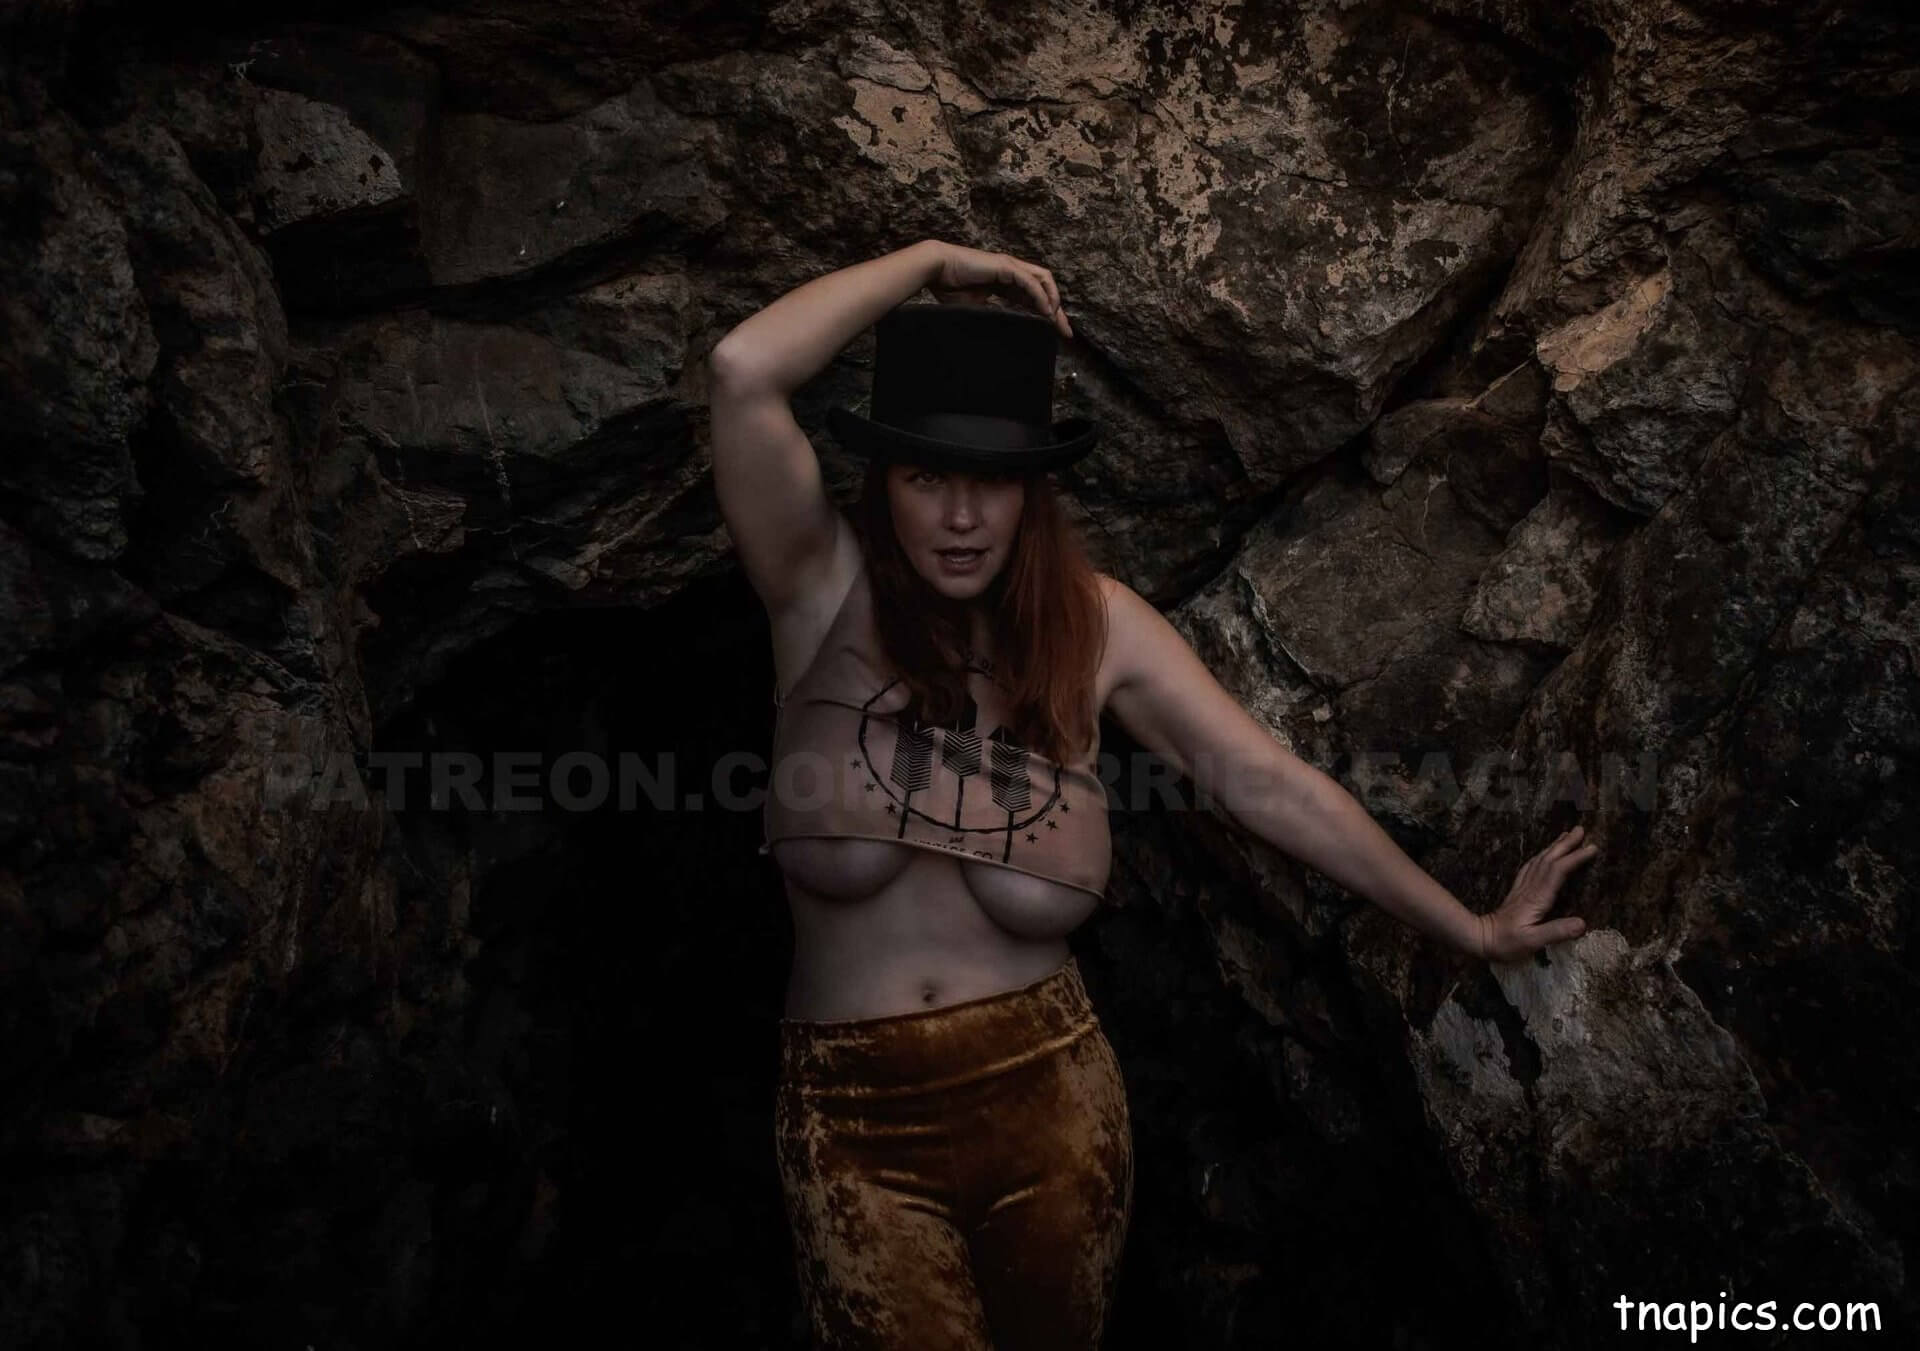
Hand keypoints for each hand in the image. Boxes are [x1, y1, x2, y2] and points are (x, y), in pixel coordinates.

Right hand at [925, 241, 1072, 338]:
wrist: (936, 270)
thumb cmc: (949, 288)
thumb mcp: (975, 308)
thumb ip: (992, 316)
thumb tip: (1002, 336)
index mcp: (1005, 281)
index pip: (1033, 297)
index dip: (1046, 313)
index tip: (1055, 333)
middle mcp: (1012, 271)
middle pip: (1044, 288)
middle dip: (1058, 310)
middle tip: (1065, 332)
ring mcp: (1010, 266)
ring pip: (1043, 281)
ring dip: (1054, 301)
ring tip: (1057, 321)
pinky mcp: (1006, 266)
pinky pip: (1030, 282)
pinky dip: (1040, 296)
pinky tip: (1046, 312)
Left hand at [1479, 825, 1595, 961]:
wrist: (1481, 939)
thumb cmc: (1507, 943)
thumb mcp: (1532, 941)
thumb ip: (1556, 932)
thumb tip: (1583, 923)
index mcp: (1537, 898)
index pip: (1558, 871)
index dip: (1575, 858)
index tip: (1592, 847)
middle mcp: (1530, 888)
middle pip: (1549, 860)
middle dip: (1566, 844)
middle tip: (1581, 829)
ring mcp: (1522, 888)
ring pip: (1540, 861)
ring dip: (1554, 847)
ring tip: (1566, 835)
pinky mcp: (1518, 892)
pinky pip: (1530, 868)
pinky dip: (1540, 857)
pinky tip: (1543, 854)